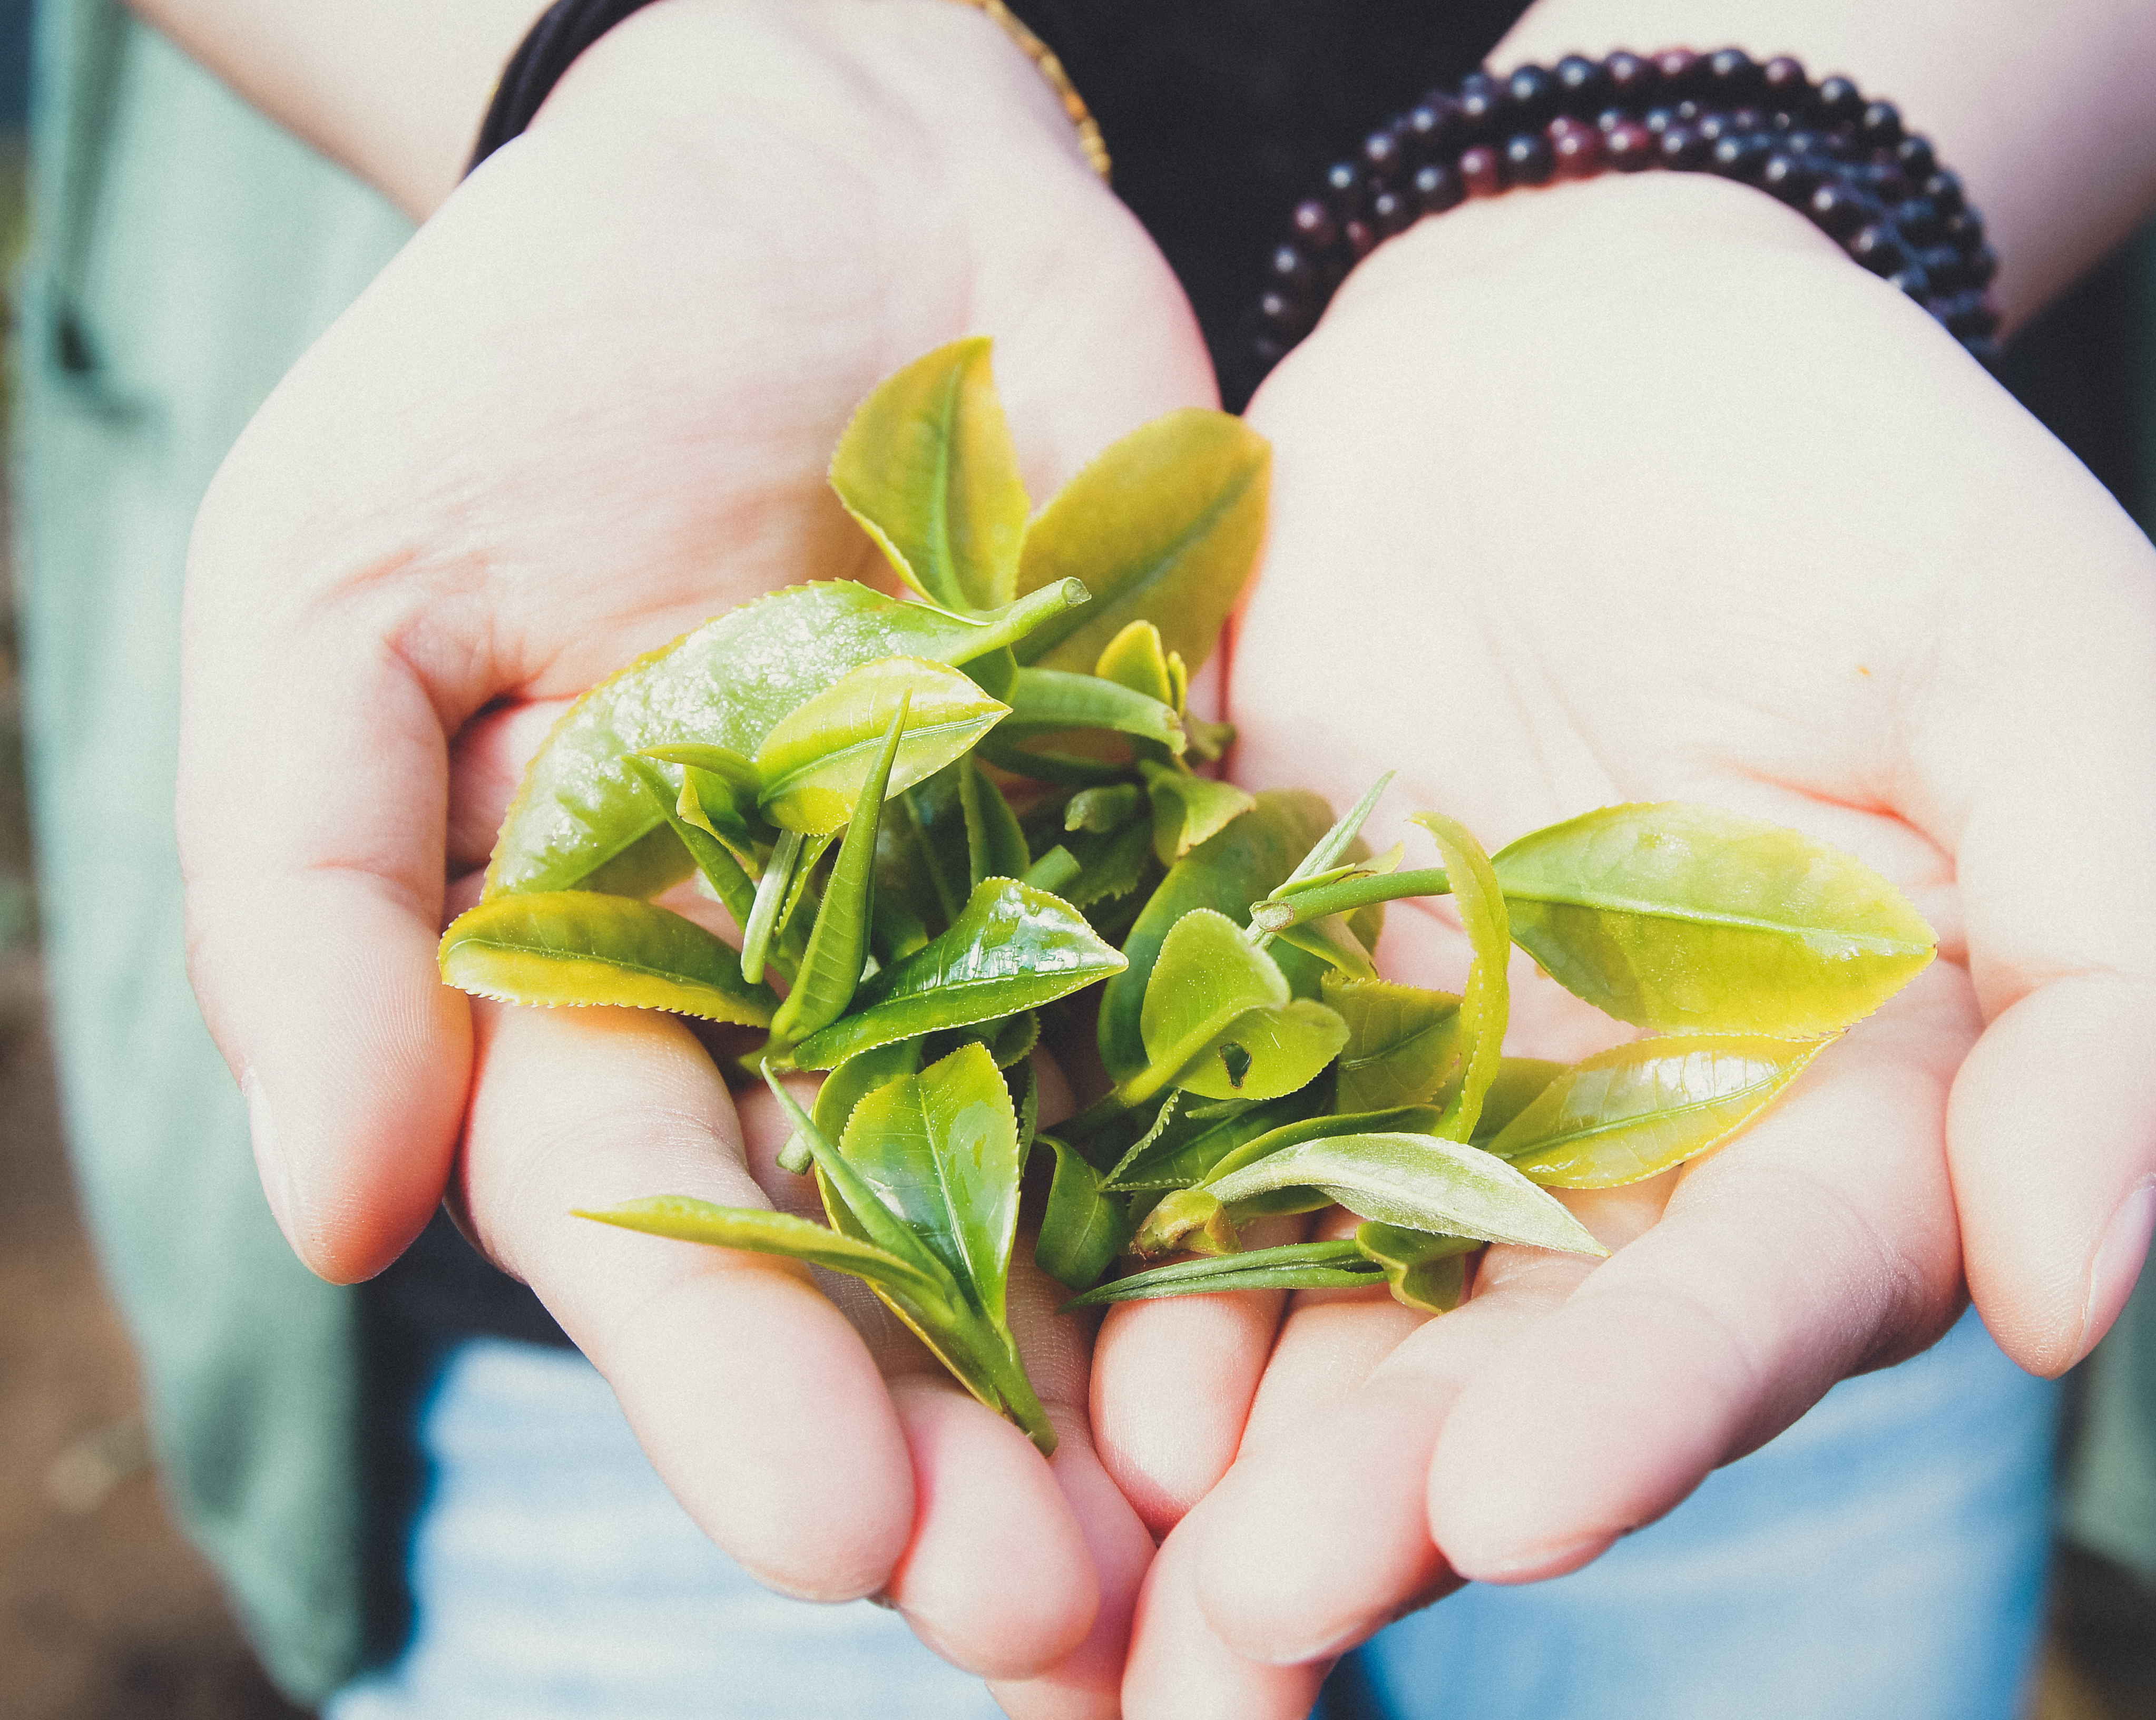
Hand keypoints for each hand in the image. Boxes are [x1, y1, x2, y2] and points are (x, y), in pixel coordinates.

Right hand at [175, 2, 1201, 1704]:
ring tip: (1229, 1559)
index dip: (739, 1385)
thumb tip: (329, 1215)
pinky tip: (1366, 1310)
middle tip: (1056, 1619)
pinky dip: (1296, 1160)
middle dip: (967, 1445)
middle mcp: (828, 996)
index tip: (832, 1536)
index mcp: (617, 985)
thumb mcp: (345, 594)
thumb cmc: (536, 351)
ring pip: (1088, 1186)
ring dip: (1150, 1374)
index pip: (665, 1228)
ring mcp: (1023, 922)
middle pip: (894, 1259)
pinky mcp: (1190, 824)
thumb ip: (315, 892)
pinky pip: (1251, 1008)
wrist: (809, 158)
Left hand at [1093, 174, 2155, 1713]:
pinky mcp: (1244, 990)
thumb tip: (2071, 1294)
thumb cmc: (1849, 474)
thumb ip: (2113, 987)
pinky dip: (1113, 1241)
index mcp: (1833, 1107)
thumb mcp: (2050, 672)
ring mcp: (1416, 1080)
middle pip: (1520, 1353)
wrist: (1572, 324)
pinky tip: (1040, 1348)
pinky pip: (1173, 1139)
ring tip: (1125, 1544)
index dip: (1651, 1400)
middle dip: (1400, 1481)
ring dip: (1234, 1432)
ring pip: (1334, 1297)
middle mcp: (1622, 1145)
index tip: (1525, 1498)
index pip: (1756, 1295)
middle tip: (1265, 1595)